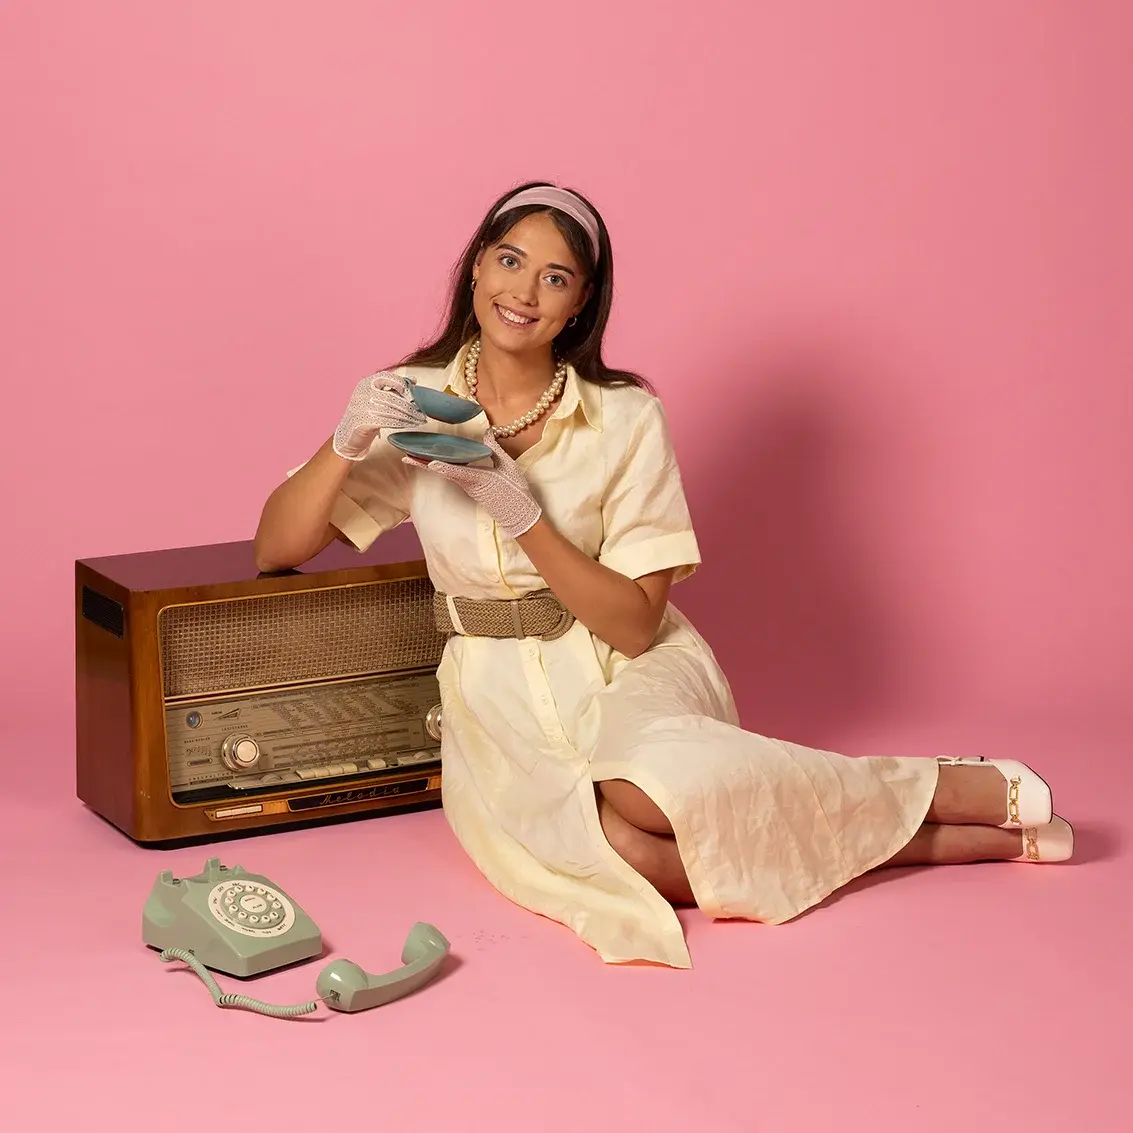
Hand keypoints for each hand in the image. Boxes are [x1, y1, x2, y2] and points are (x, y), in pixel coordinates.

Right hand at [333, 372, 425, 460]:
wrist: (348, 435)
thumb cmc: (367, 415)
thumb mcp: (377, 398)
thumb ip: (393, 389)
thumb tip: (413, 380)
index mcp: (365, 383)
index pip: (385, 376)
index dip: (400, 382)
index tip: (412, 391)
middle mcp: (362, 392)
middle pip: (392, 397)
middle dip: (410, 406)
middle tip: (422, 413)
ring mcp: (361, 406)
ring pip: (391, 410)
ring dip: (408, 417)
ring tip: (419, 420)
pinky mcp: (362, 421)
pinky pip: (386, 421)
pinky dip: (400, 423)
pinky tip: (408, 425)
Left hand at [403, 431, 541, 538]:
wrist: (519, 515)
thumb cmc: (515, 491)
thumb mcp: (508, 467)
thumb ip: (495, 449)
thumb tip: (486, 433)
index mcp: (478, 478)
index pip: (455, 470)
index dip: (440, 466)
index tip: (425, 460)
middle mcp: (468, 483)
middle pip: (443, 470)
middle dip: (423, 463)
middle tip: (405, 455)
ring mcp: (467, 486)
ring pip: (445, 472)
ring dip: (428, 464)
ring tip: (412, 456)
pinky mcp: (469, 488)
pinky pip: (452, 475)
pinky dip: (441, 467)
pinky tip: (433, 460)